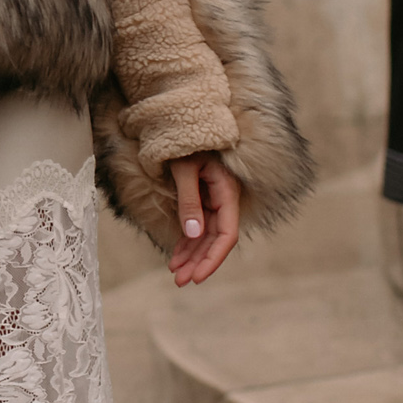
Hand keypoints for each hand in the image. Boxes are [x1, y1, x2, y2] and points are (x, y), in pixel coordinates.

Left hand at [166, 153, 240, 285]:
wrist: (182, 121)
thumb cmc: (183, 143)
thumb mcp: (184, 170)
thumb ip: (189, 201)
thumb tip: (194, 234)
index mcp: (226, 191)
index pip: (226, 234)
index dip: (213, 258)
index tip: (198, 277)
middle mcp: (224, 199)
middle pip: (216, 239)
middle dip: (199, 262)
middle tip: (181, 281)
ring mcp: (214, 200)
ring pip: (206, 236)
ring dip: (192, 256)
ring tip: (176, 275)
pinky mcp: (203, 200)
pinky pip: (198, 227)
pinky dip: (187, 243)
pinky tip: (176, 258)